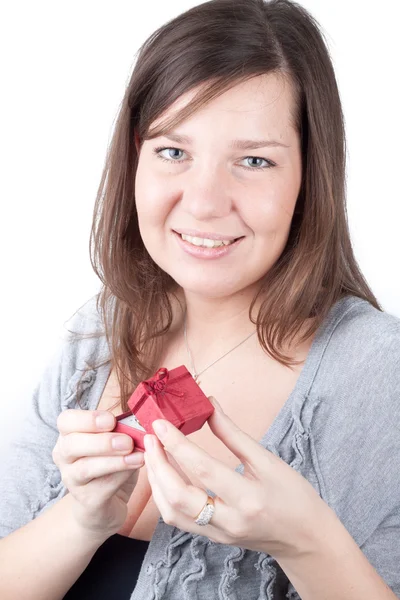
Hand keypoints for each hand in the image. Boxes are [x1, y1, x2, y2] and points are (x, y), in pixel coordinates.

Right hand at [52, 409, 143, 539]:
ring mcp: (72, 480)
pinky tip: (137, 465)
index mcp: (69, 435)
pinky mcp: (86, 500)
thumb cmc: (112, 462)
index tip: (111, 420)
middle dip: (102, 441)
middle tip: (127, 441)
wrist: (109, 501)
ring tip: (135, 454)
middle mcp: (64, 457)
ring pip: (85, 468)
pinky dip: (121, 475)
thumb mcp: (116, 440)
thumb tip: (141, 421)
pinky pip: (102, 487)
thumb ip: (123, 430)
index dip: (88, 419)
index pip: (66, 421)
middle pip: (72, 445)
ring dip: (113, 460)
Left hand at [143, 397, 332, 559]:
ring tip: (153, 453)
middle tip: (150, 438)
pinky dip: (165, 495)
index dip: (177, 444)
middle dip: (158, 465)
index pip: (203, 469)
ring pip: (172, 512)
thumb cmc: (292, 495)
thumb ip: (233, 434)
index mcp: (247, 498)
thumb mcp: (267, 460)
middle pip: (178, 496)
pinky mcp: (212, 539)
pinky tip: (164, 475)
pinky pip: (179, 519)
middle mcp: (229, 521)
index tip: (161, 423)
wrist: (304, 538)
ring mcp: (218, 534)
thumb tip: (209, 405)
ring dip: (157, 481)